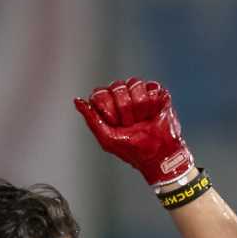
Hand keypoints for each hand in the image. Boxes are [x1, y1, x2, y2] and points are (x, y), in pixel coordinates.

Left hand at [73, 78, 195, 189]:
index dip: (107, 107)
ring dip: (139, 106)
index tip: (115, 123)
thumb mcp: (107, 138)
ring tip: (143, 120)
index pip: (100, 92)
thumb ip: (91, 119)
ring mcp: (140, 93)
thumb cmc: (134, 150)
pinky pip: (151, 87)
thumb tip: (77, 100)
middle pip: (117, 86)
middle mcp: (123, 96)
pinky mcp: (157, 92)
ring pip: (134, 83)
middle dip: (124, 109)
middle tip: (130, 124)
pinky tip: (153, 114)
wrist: (159, 155)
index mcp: (109, 105)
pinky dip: (152, 104)